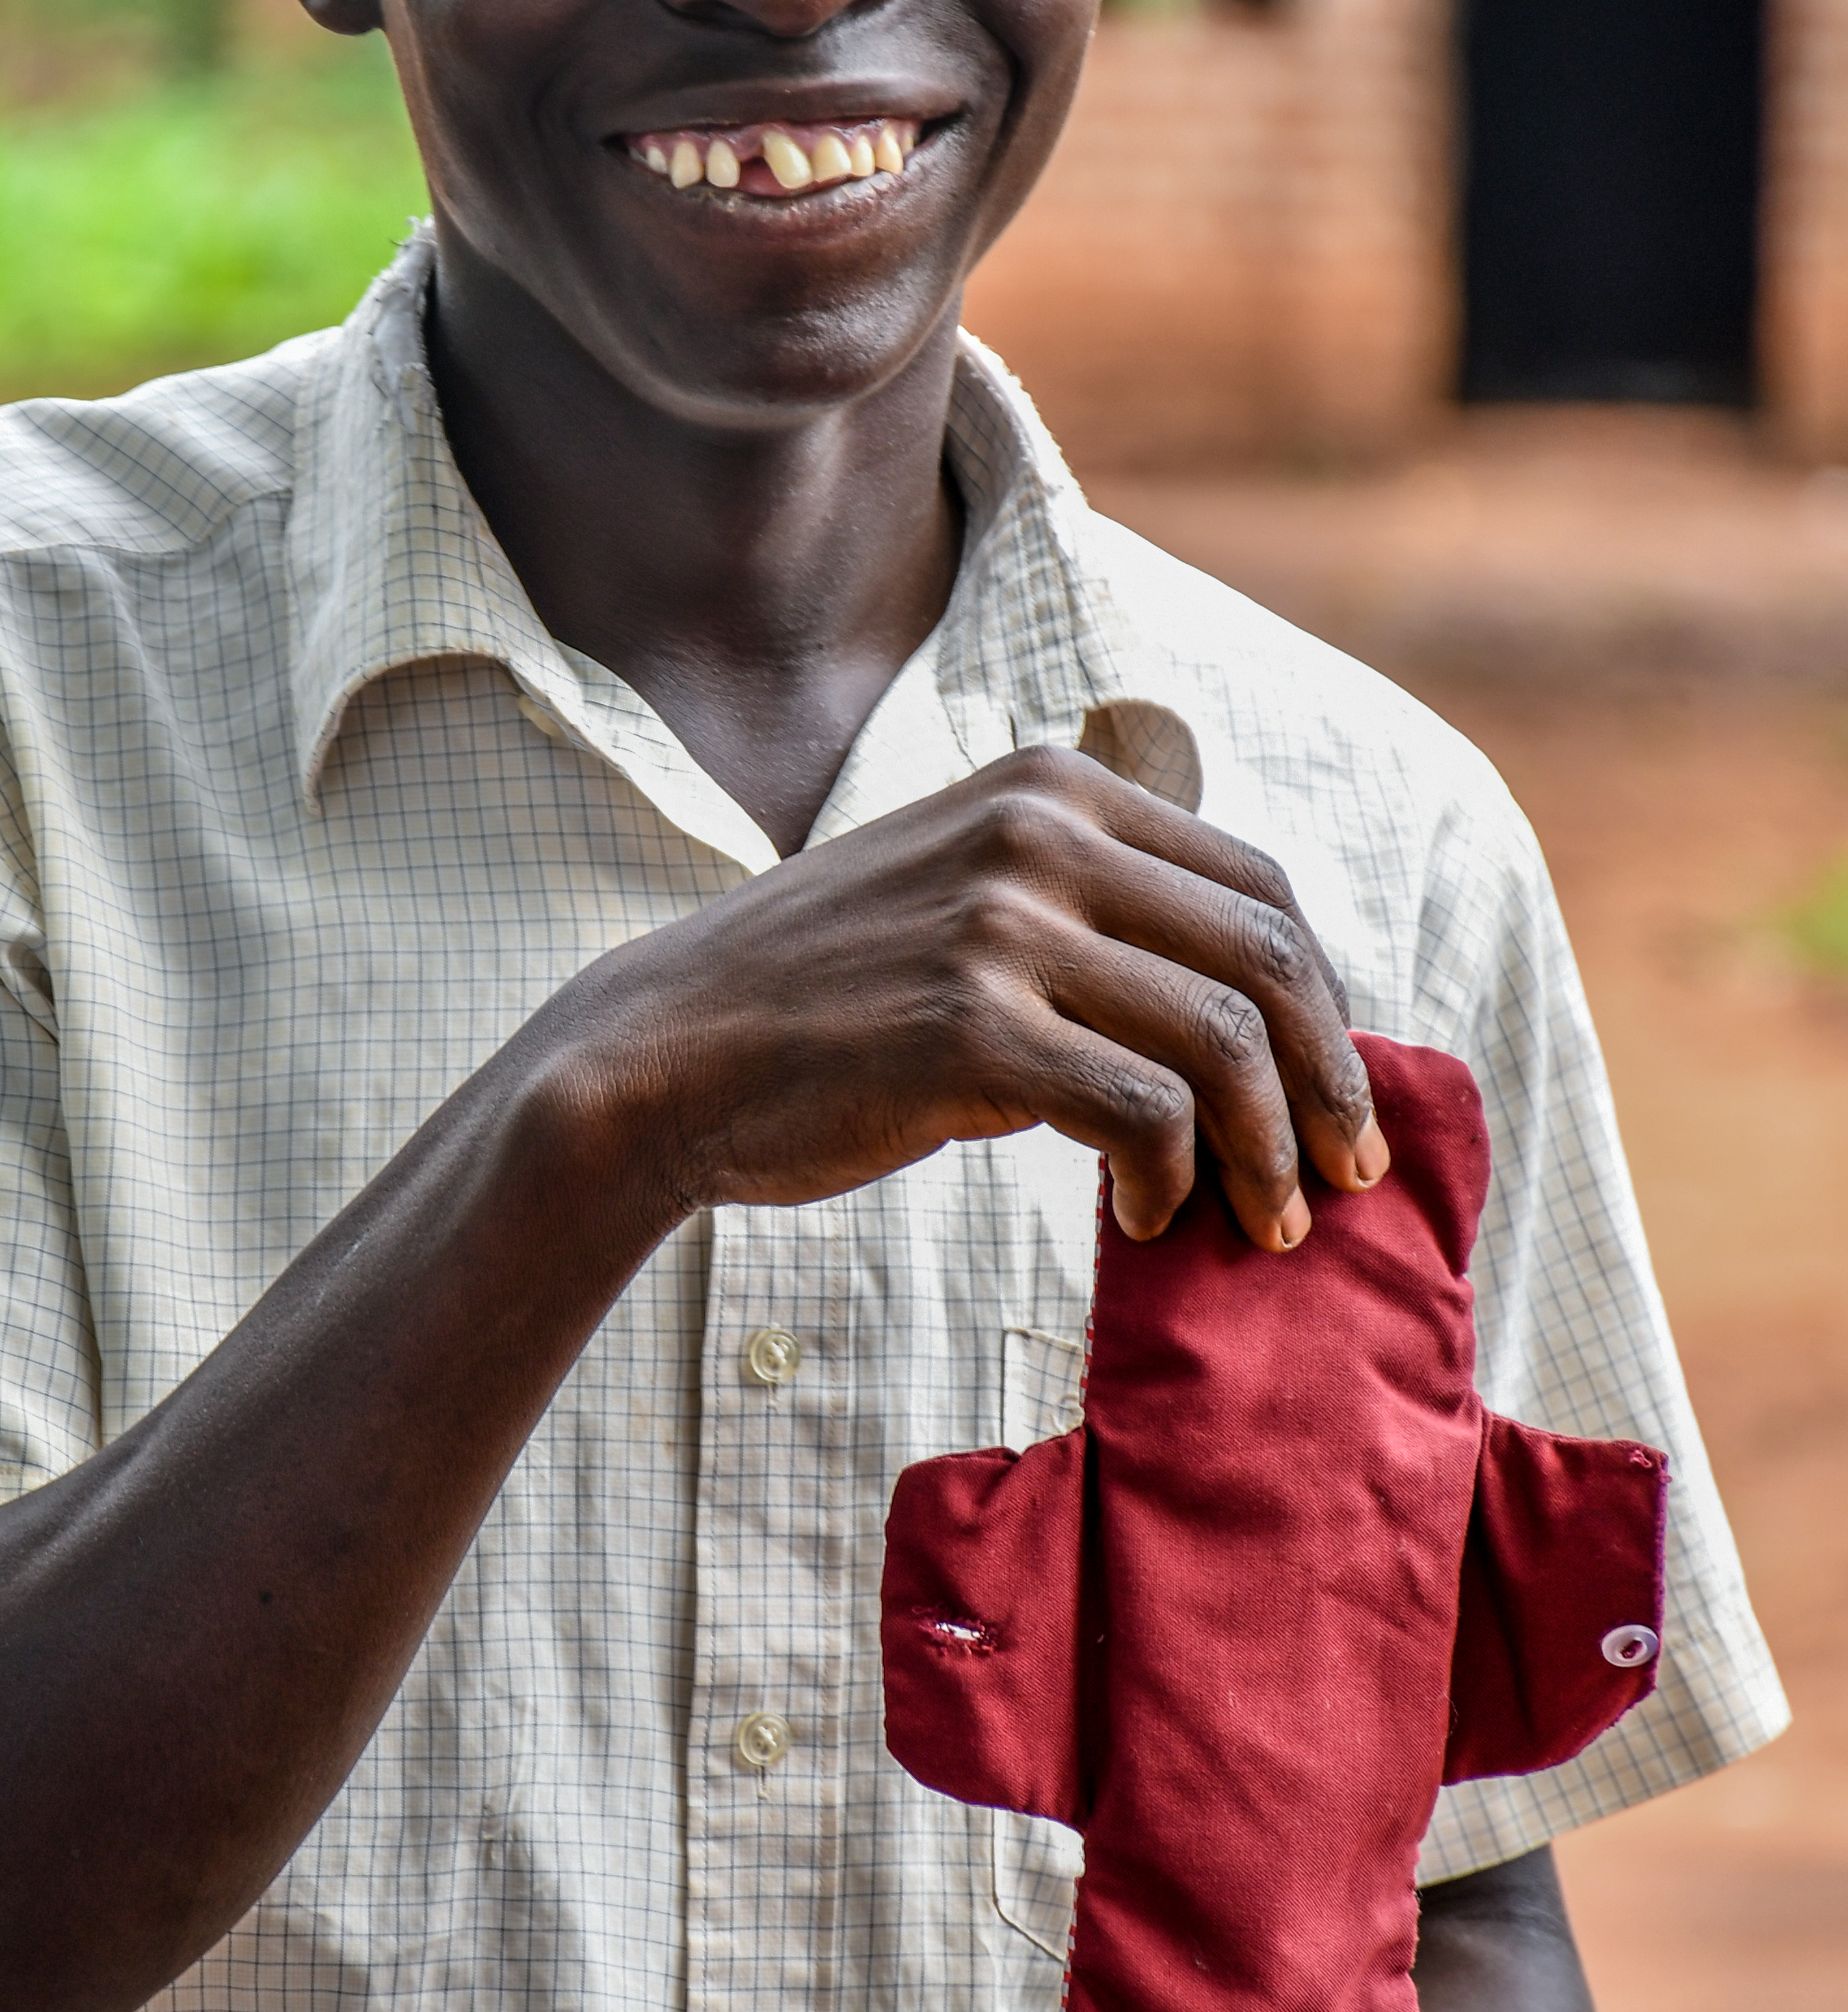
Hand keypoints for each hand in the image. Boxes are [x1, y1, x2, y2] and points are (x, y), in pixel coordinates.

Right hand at [556, 747, 1385, 1252]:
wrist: (667, 1051)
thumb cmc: (828, 997)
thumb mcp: (964, 889)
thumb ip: (1087, 905)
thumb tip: (1251, 996)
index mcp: (1051, 788)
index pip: (1258, 887)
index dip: (1324, 1002)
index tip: (1336, 1094)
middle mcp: (1037, 834)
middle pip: (1268, 957)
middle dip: (1331, 1082)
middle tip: (1345, 1178)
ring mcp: (999, 926)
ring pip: (1223, 1041)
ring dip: (1269, 1153)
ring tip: (1264, 1223)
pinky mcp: (967, 1028)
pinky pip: (1142, 1114)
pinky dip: (1174, 1181)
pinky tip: (1151, 1219)